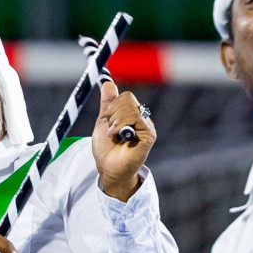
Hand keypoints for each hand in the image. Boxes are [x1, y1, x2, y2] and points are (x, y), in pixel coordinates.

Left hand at [91, 80, 155, 200]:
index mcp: (133, 115)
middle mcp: (142, 119)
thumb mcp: (103, 122)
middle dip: (113, 113)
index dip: (112, 106)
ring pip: (131, 107)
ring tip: (114, 135)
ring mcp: (147, 127)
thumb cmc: (106, 150)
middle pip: (128, 98)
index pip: (126, 96)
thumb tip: (108, 83)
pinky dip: (121, 125)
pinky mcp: (149, 135)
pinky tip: (119, 137)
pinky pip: (136, 118)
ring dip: (116, 121)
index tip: (108, 121)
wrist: (109, 169)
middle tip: (111, 130)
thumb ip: (107, 104)